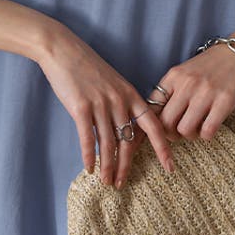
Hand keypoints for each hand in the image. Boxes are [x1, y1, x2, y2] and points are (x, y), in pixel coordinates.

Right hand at [36, 27, 175, 187]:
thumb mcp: (113, 82)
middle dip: (127, 166)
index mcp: (131, 95)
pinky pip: (88, 138)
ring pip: (108, 144)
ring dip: (107, 166)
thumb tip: (127, 128)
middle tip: (123, 184)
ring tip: (106, 182)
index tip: (170, 167)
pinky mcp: (81, 107)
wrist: (64, 50)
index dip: (163, 148)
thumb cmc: (88, 67)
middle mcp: (120, 101)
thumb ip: (123, 103)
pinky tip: (89, 168)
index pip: (153, 126)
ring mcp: (101, 104)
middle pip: (129, 142)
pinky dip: (89, 156)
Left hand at [126, 43, 234, 156]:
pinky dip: (206, 135)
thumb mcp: (184, 73)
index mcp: (173, 77)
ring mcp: (206, 93)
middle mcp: (187, 84)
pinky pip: (207, 130)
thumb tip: (155, 118)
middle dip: (170, 134)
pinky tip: (209, 127)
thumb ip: (170, 92)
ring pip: (185, 130)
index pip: (152, 108)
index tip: (160, 129)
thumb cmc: (210, 66)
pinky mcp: (225, 101)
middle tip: (178, 133)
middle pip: (166, 123)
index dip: (154, 123)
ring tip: (196, 129)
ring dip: (190, 135)